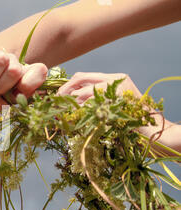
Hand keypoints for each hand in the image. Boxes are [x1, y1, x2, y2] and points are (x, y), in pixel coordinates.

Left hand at [57, 72, 180, 153]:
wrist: (155, 133)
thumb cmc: (131, 122)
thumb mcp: (111, 105)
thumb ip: (94, 100)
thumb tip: (68, 103)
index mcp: (114, 78)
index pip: (82, 76)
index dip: (65, 85)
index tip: (54, 96)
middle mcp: (115, 80)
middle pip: (79, 80)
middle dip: (62, 92)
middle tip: (53, 104)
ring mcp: (116, 90)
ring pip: (82, 94)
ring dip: (68, 105)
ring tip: (59, 115)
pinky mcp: (117, 103)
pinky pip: (90, 108)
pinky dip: (78, 115)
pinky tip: (72, 122)